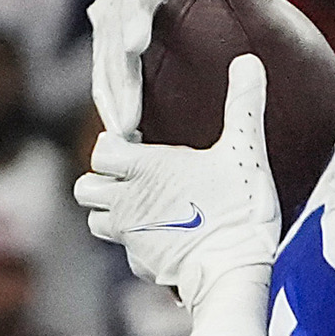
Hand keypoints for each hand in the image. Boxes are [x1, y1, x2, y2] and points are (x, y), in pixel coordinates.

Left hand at [74, 53, 280, 304]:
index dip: (114, 146)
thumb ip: (243, 105)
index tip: (136, 145)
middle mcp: (126, 203)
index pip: (101, 151)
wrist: (233, 274)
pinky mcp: (141, 266)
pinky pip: (125, 251)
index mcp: (143, 169)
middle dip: (102, 180)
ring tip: (141, 205)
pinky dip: (136, 244)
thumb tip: (248, 61)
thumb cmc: (236, 211)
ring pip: (96, 221)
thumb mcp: (244, 151)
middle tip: (133, 176)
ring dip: (111, 212)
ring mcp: (130, 238)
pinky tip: (162, 238)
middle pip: (86, 187)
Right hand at [83, 0, 313, 138]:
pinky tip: (124, 135)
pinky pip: (104, 78)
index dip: (140, 13)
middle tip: (130, 78)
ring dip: (115, 93)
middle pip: (118, 25)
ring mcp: (112, 20)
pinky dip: (112, 104)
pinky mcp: (106, 45)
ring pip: (106, 59)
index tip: (138, 42)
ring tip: (127, 128)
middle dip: (120, 56)